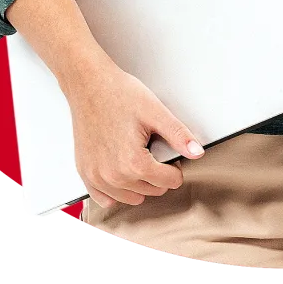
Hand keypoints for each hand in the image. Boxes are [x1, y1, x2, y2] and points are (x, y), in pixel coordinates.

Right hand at [61, 52, 205, 209]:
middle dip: (158, 173)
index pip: (169, 182)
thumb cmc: (119, 94)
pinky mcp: (85, 174)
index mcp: (133, 163)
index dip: (174, 166)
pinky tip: (120, 171)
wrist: (89, 85)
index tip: (169, 151)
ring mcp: (96, 177)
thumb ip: (178, 135)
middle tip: (152, 147)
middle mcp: (113, 176)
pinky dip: (116, 190)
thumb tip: (197, 153)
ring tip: (136, 155)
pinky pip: (105, 198)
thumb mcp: (155, 111)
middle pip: (152, 191)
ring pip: (131, 198)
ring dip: (139, 183)